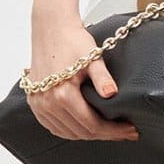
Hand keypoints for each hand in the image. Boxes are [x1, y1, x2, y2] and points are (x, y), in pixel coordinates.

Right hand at [26, 23, 141, 142]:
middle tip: (125, 131)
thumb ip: (102, 78)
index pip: (93, 125)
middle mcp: (47, 104)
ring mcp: (38, 105)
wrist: (51, 28)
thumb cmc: (72, 40)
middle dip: (105, 134)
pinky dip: (70, 130)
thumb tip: (111, 94)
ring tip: (108, 130)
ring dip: (88, 134)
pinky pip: (53, 126)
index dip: (114, 131)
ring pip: (67, 133)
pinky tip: (84, 127)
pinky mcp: (34, 103)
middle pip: (81, 132)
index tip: (130, 130)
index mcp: (62, 95)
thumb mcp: (92, 58)